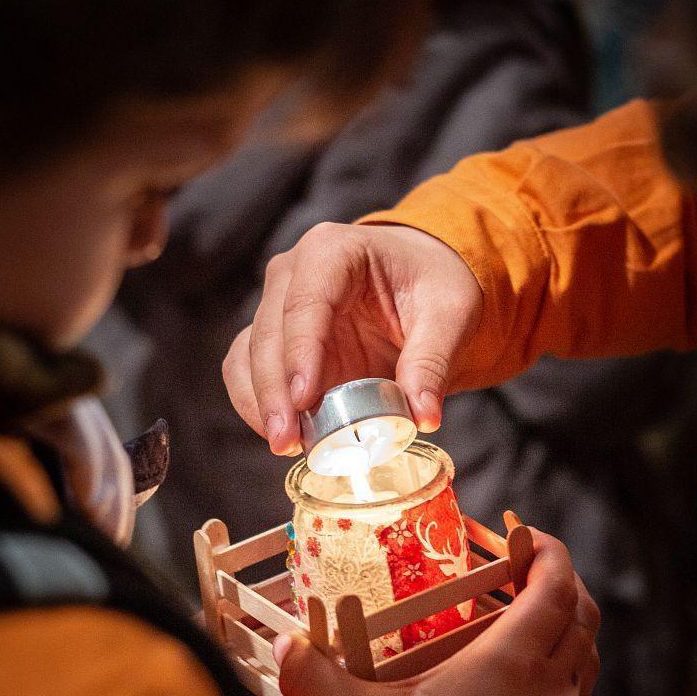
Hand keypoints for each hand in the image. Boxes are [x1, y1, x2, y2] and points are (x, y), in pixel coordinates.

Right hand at [222, 223, 482, 453]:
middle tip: (288, 440)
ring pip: (249, 355)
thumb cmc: (431, 283)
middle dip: (274, 392)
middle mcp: (293, 273)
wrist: (419, 279)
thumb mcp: (449, 314)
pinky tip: (282, 434)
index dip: (300, 353)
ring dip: (260, 403)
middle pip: (269, 334)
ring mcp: (277, 305)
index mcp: (334, 251)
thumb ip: (433, 363)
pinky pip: (247, 371)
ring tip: (285, 444)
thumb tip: (423, 417)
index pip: (305, 302)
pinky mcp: (274, 339)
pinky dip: (257, 404)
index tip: (304, 400)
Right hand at [271, 530, 599, 695]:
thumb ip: (316, 681)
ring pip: (588, 652)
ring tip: (530, 616)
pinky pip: (579, 691)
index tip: (520, 533)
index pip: (556, 584)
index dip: (546, 550)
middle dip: (561, 580)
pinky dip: (565, 665)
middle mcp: (550, 681)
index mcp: (513, 658)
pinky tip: (526, 679)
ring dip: (569, 623)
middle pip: (583, 612)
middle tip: (523, 567)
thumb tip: (282, 644)